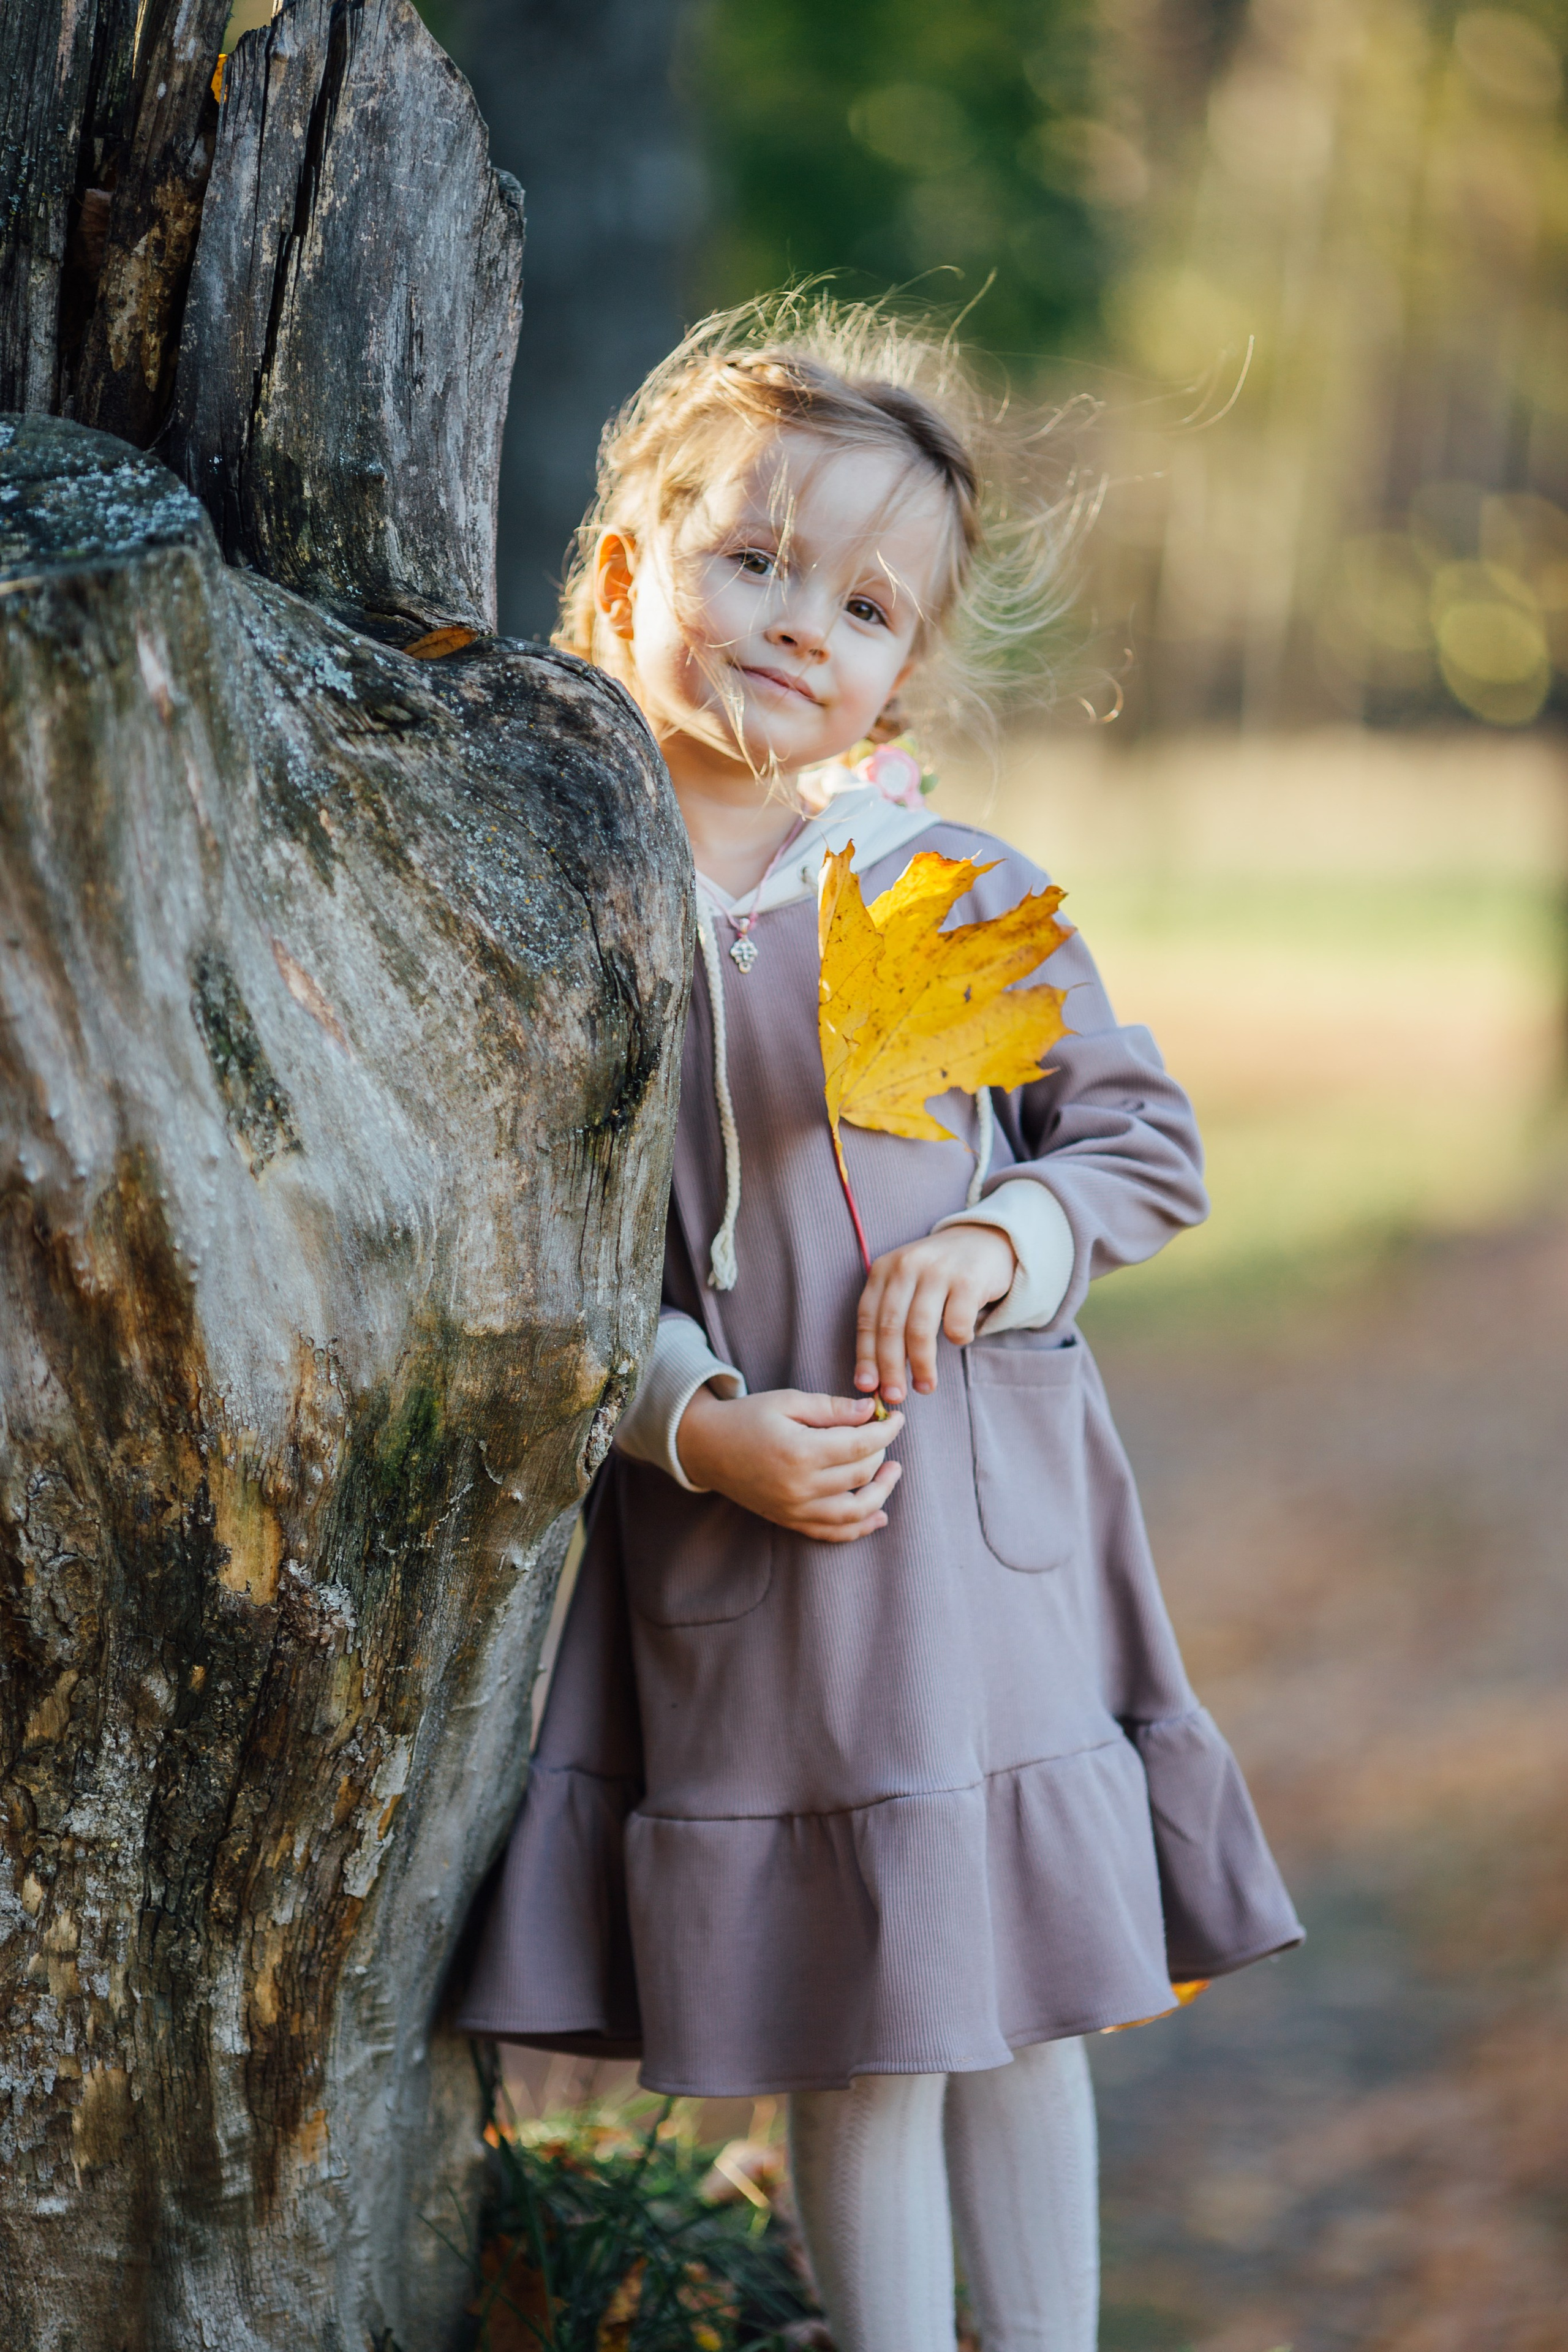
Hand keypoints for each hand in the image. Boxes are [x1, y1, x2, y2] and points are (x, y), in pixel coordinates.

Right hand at [676, 1386, 904, 1543]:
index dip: (887, 1431)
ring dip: (881, 1493)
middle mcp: (799, 1486)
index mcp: (800, 1451)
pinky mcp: (789, 1521)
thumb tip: (871, 1410)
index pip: (861, 1444)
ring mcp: (794, 1509)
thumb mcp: (788, 1401)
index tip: (897, 1418)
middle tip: (883, 1435)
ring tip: (893, 1473)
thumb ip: (832, 1408)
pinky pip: (832, 1533)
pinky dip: (858, 1528)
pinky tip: (878, 1516)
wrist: (706, 1447)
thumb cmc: (747, 1417)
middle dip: (881, 1453)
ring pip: (854, 1512)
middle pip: (861, 1475)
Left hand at [855, 1225, 1016, 1404]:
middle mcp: (907, 1265)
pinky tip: (960, 1341)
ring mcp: (938, 1270)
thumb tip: (874, 1377)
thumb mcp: (906, 1286)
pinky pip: (956, 1323)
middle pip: (890, 1327)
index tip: (866, 1386)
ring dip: (921, 1365)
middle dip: (890, 1368)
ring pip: (920, 1329)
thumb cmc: (938, 1275)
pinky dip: (957, 1340)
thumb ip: (890, 1320)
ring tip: (925, 1386)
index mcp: (884, 1269)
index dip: (865, 1356)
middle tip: (894, 1396)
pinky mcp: (968, 1279)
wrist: (983, 1241)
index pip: (867, 1318)